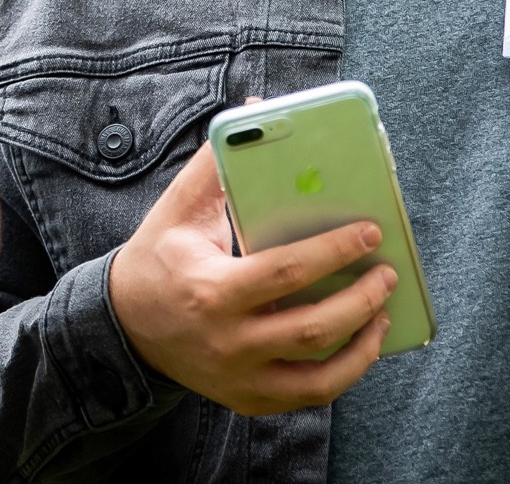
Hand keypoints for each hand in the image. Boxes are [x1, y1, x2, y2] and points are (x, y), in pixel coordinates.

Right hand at [107, 141, 393, 416]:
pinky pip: (307, 396)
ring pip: (317, 376)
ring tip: (383, 308)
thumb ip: (217, 161)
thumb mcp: (179, 208)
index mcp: (211, 289)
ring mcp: (238, 378)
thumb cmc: (159, 258)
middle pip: (310, 329)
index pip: (285, 272)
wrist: (123, 328)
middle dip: (360, 299)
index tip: (369, 230)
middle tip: (387, 271)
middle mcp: (226, 341)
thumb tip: (256, 111)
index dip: (334, 252)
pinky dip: (344, 373)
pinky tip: (363, 343)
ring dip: (362, 342)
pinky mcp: (247, 398)